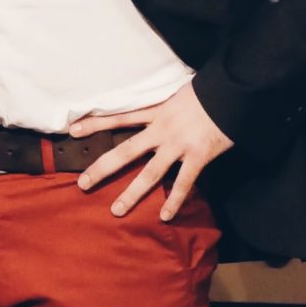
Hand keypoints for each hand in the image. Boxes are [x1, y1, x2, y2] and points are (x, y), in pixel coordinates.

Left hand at [69, 81, 232, 220]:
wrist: (232, 92)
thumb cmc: (209, 90)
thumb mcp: (180, 93)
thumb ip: (167, 106)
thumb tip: (157, 113)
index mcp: (157, 111)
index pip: (120, 118)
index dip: (96, 123)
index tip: (73, 130)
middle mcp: (162, 130)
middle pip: (126, 150)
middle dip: (103, 168)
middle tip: (82, 184)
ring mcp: (179, 145)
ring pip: (150, 173)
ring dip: (132, 193)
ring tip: (116, 211)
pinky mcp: (198, 155)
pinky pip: (183, 183)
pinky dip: (174, 200)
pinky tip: (164, 215)